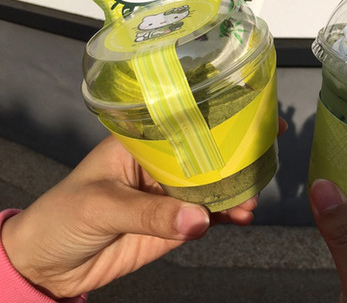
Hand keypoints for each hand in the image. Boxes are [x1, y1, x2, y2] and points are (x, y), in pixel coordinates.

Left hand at [1, 132, 266, 298]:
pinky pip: (208, 217)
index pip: (184, 123)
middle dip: (238, 153)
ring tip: (252, 195)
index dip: (218, 116)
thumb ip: (150, 213)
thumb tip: (198, 219)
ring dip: (237, 188)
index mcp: (141, 144)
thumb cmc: (61, 217)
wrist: (48, 267)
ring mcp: (170, 195)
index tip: (253, 112)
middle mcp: (161, 165)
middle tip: (266, 155)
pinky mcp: (174, 224)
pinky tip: (242, 217)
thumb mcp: (101, 206)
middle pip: (207, 153)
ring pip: (214, 185)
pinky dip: (228, 216)